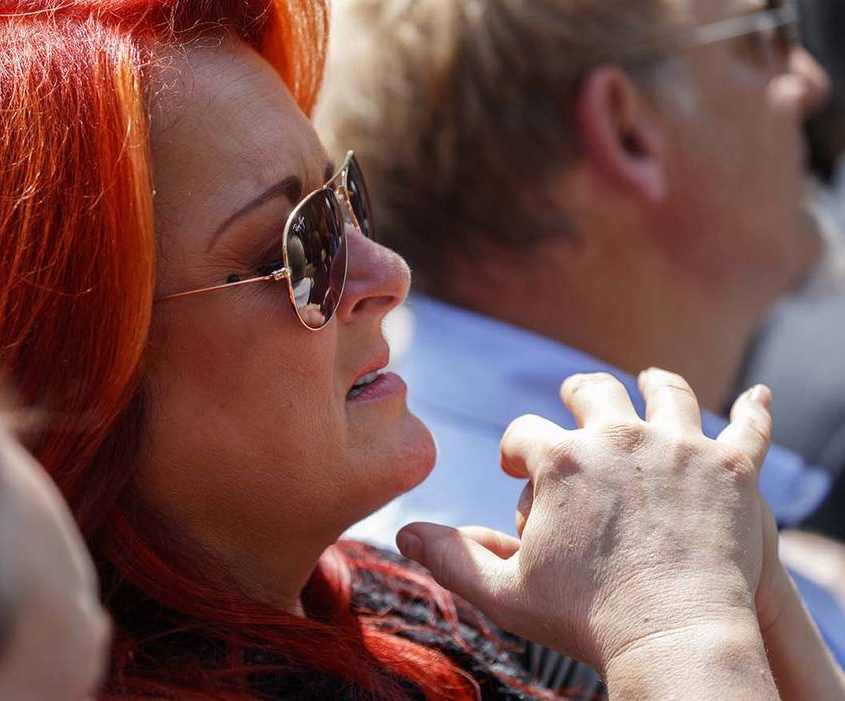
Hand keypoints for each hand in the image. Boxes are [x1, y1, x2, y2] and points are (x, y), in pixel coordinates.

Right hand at [396, 369, 774, 672]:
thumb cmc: (585, 618)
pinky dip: (755, 410)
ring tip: (652, 381)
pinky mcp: (732, 468)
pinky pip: (749, 425)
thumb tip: (403, 534)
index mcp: (559, 458)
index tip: (517, 470)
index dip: (515, 450)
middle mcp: (617, 435)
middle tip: (576, 399)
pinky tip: (760, 396)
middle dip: (577, 394)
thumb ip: (450, 558)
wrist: (673, 637)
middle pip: (593, 389)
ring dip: (655, 385)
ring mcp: (680, 446)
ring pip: (668, 392)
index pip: (525, 432)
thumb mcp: (505, 591)